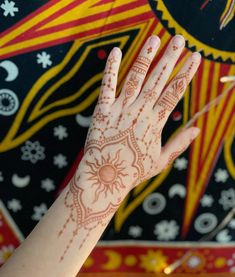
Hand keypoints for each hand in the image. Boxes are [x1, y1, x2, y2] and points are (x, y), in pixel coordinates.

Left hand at [80, 35, 200, 203]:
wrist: (104, 178)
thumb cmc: (133, 171)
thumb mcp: (160, 161)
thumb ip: (179, 144)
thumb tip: (197, 130)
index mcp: (155, 123)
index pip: (174, 92)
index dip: (186, 74)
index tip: (195, 58)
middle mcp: (140, 112)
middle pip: (158, 80)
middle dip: (170, 58)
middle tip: (180, 39)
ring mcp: (120, 109)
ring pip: (135, 78)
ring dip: (146, 57)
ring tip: (155, 38)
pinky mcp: (102, 110)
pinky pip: (107, 86)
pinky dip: (111, 68)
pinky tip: (116, 51)